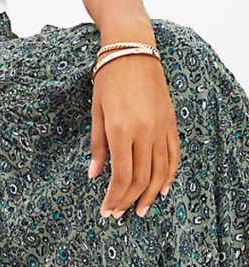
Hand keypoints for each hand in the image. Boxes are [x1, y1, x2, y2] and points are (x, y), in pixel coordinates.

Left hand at [89, 54, 179, 218]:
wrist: (132, 51)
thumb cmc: (107, 79)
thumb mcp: (96, 111)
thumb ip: (97, 145)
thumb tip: (93, 175)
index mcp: (121, 129)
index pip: (121, 175)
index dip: (114, 196)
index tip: (106, 210)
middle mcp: (144, 132)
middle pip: (141, 178)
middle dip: (128, 200)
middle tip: (118, 214)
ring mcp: (161, 128)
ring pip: (159, 171)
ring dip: (148, 194)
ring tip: (138, 210)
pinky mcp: (171, 124)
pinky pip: (173, 156)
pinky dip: (168, 176)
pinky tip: (160, 190)